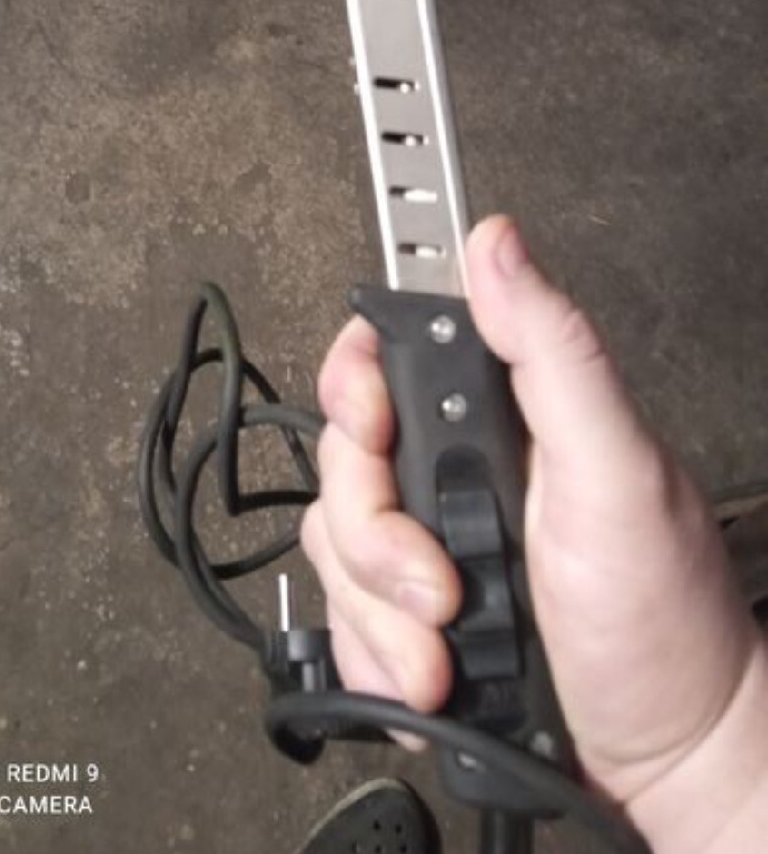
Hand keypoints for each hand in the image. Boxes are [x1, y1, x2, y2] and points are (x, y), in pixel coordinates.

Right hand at [302, 215, 767, 853]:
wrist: (668, 759)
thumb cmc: (663, 623)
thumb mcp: (616, 473)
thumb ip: (553, 354)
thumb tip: (497, 244)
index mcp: (501, 415)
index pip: (387, 356)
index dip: (355, 384)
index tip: (369, 429)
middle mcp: (458, 469)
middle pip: (343, 461)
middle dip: (376, 538)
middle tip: (440, 582)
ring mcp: (429, 543)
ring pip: (333, 546)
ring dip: (381, 616)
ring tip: (451, 645)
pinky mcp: (406, 614)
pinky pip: (342, 619)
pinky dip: (376, 659)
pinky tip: (434, 673)